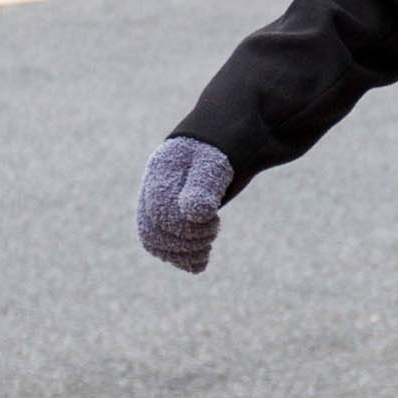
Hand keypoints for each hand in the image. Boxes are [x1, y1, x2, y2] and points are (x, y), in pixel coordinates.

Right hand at [137, 136, 233, 272]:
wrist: (243, 134)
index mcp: (162, 169)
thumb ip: (203, 187)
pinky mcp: (179, 212)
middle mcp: (158, 186)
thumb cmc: (230, 144)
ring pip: (157, 240)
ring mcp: (166, 199)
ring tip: (206, 250)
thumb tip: (194, 214)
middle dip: (184, 241)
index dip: (183, 227)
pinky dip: (182, 257)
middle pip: (154, 230)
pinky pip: (167, 242)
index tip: (212, 220)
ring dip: (181, 253)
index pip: (158, 212)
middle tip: (211, 233)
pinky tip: (199, 263)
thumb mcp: (217, 163)